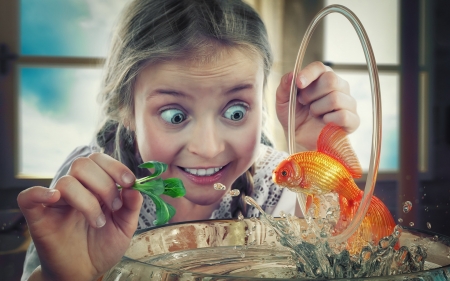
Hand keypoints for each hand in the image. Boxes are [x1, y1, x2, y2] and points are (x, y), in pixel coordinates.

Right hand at [17, 153, 142, 280]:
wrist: (85, 272)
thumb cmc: (103, 246)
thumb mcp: (125, 227)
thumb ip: (132, 206)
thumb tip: (134, 188)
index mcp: (95, 186)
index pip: (99, 160)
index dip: (115, 166)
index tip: (129, 183)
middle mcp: (75, 189)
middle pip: (82, 164)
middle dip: (104, 184)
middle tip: (114, 207)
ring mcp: (56, 202)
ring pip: (66, 182)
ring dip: (87, 201)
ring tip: (98, 222)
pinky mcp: (39, 218)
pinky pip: (28, 197)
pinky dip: (39, 193)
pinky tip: (54, 199)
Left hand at [276, 61, 358, 150]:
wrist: (300, 140)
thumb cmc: (294, 117)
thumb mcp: (283, 102)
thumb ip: (284, 87)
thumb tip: (291, 74)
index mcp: (322, 78)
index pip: (320, 67)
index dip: (309, 74)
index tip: (298, 84)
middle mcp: (339, 87)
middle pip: (331, 79)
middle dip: (311, 94)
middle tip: (304, 103)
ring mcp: (348, 103)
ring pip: (336, 98)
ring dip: (317, 109)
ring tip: (313, 114)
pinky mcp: (353, 120)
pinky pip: (343, 115)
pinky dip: (328, 120)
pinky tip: (324, 122)